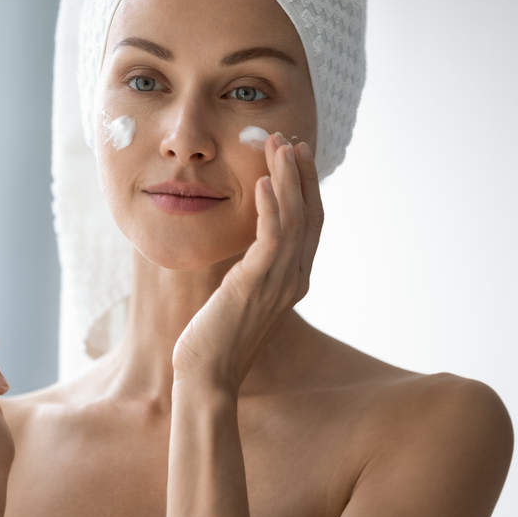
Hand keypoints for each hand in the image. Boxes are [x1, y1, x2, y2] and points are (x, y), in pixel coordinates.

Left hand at [172, 134, 322, 392]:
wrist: (207, 375)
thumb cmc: (217, 337)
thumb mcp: (240, 294)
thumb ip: (251, 268)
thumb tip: (245, 245)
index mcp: (293, 280)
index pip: (310, 224)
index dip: (307, 187)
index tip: (297, 155)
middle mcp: (294, 279)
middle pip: (310, 215)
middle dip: (302, 174)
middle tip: (291, 140)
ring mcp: (279, 283)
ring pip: (295, 219)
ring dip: (288, 179)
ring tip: (279, 146)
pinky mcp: (256, 285)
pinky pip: (271, 238)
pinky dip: (270, 206)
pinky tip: (262, 181)